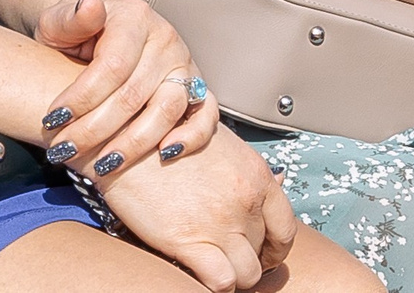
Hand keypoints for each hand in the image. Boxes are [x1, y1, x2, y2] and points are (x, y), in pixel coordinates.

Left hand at [33, 0, 218, 171]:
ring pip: (168, 109)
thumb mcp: (60, 18)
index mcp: (135, 18)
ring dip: (135, 143)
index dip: (81, 99)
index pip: (112, 67)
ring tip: (102, 165)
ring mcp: (184, 64)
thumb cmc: (75, 29)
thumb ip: (70, 17)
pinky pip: (205, 114)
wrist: (98, 27)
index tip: (52, 121)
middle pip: (134, 95)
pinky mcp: (195, 86)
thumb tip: (90, 6)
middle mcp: (165, 39)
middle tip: (63, 150)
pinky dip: (192, 136)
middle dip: (95, 130)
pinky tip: (165, 155)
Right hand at [98, 128, 297, 292]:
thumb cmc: (169, 136)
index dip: (276, 247)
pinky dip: (216, 285)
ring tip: (214, 267)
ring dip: (234, 275)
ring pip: (248, 274)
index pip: (286, 227)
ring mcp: (220, 223)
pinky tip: (199, 274)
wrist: (127, 138)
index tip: (262, 252)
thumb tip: (276, 186)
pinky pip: (222, 282)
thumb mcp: (221, 144)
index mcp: (256, 175)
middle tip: (227, 255)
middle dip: (247, 257)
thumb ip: (246, 172)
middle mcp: (245, 201)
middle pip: (262, 251)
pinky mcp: (190, 242)